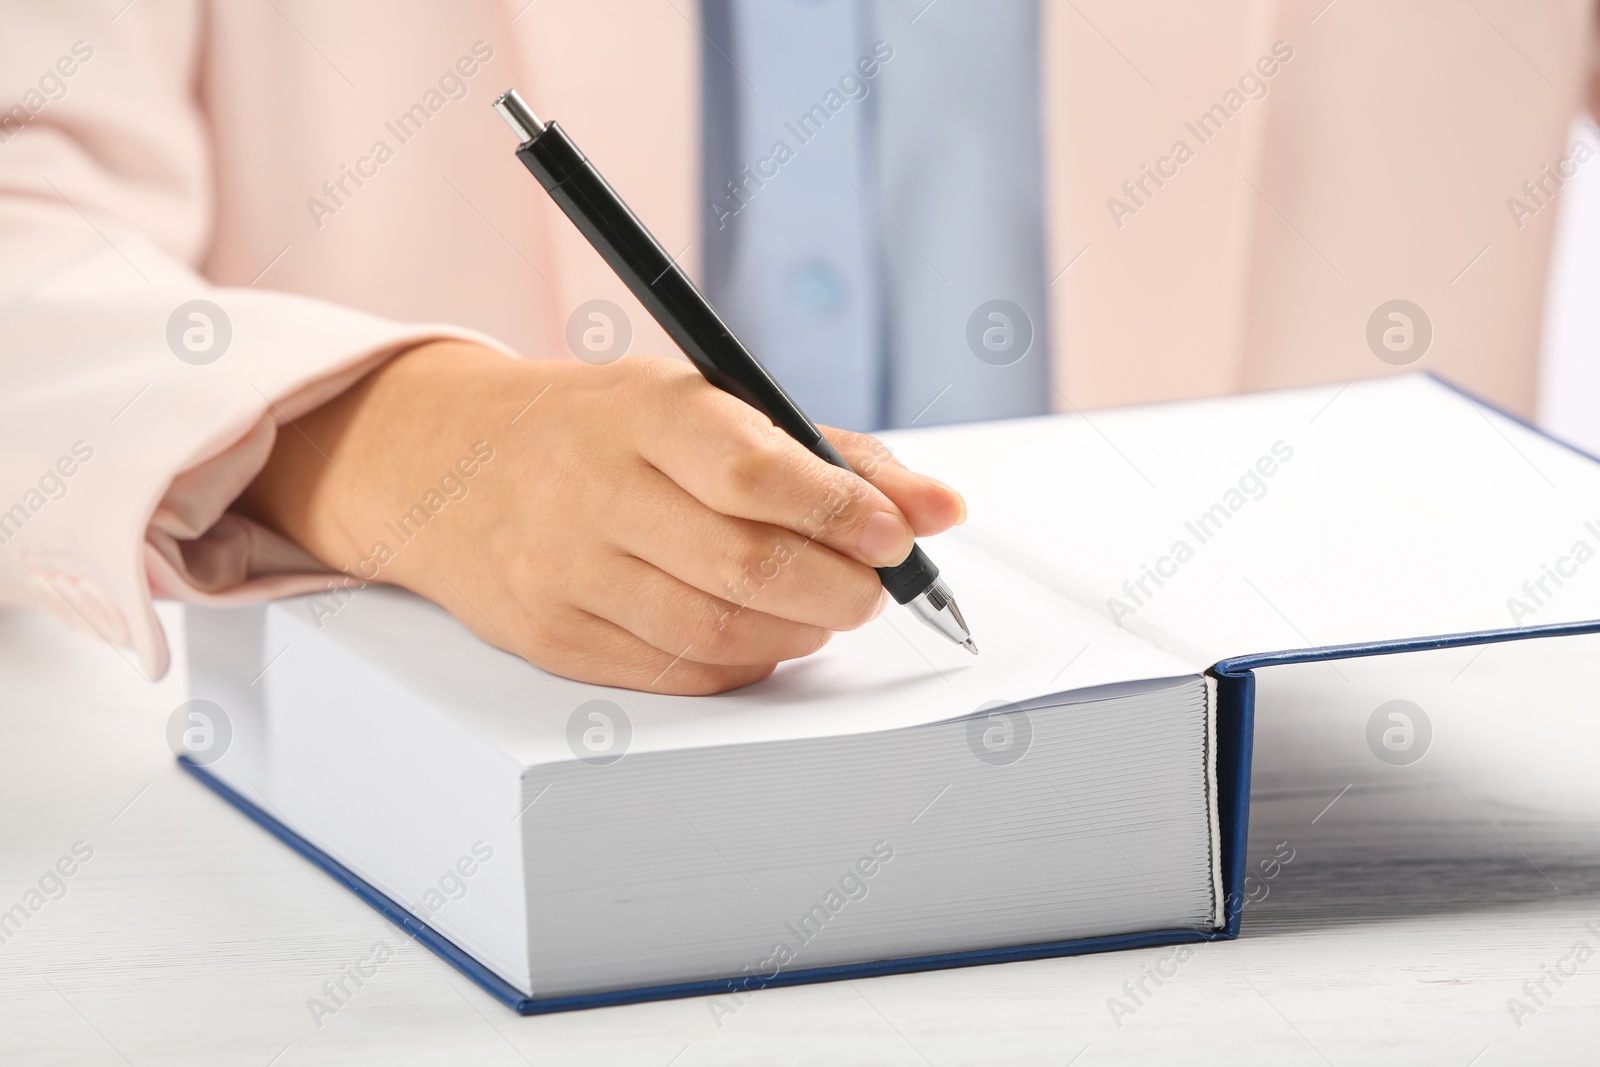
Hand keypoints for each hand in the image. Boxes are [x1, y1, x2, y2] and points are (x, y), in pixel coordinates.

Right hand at [239, 342, 965, 693]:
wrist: (449, 466)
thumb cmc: (598, 429)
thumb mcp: (702, 403)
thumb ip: (828, 453)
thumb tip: (941, 508)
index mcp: (639, 413)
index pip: (752, 469)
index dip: (840, 511)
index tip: (899, 536)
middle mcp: (592, 490)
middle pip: (744, 565)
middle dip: (839, 587)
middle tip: (873, 586)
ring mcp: (564, 570)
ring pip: (715, 630)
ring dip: (800, 630)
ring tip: (824, 608)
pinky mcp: (551, 636)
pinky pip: (675, 671)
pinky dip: (745, 660)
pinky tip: (763, 632)